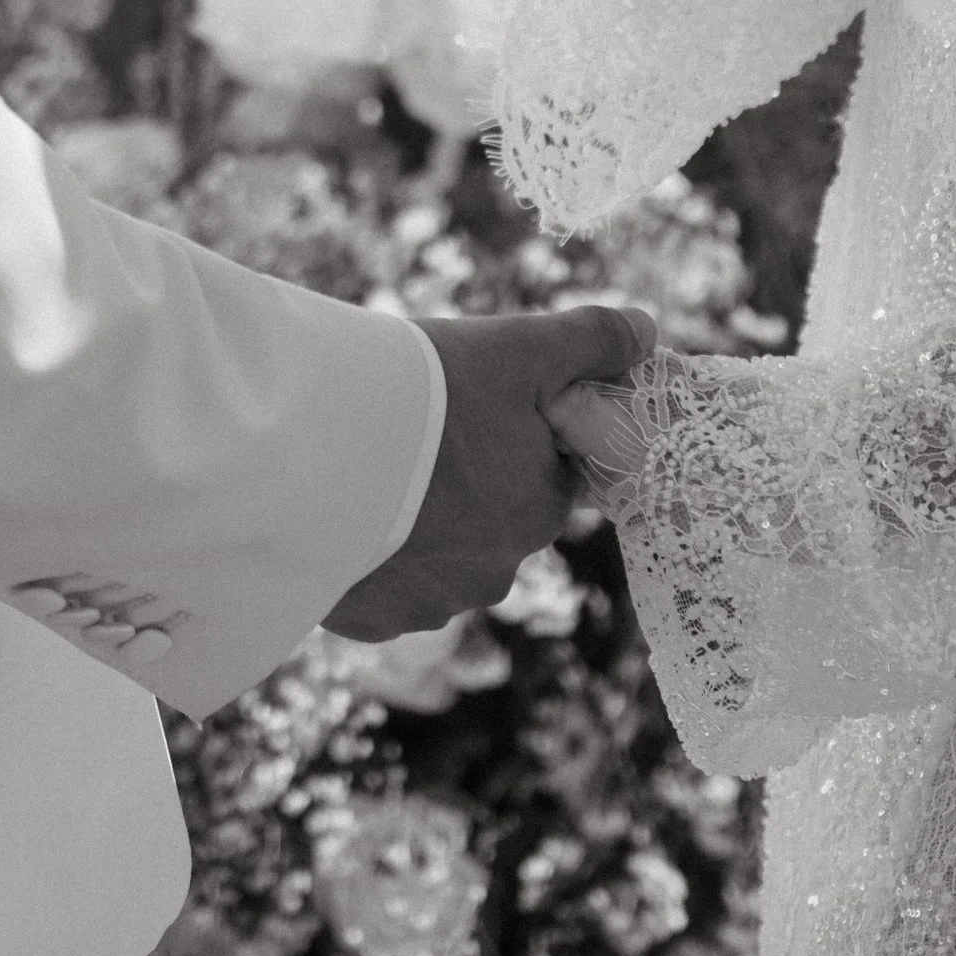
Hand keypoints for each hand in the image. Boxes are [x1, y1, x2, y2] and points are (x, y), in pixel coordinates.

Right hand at [324, 302, 655, 636]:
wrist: (306, 461)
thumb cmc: (424, 397)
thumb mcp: (517, 349)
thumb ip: (589, 341)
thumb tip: (650, 333)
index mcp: (539, 508)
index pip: (546, 474)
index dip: (512, 434)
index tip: (469, 404)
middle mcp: (495, 573)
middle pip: (492, 518)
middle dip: (463, 481)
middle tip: (413, 428)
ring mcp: (429, 606)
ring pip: (435, 556)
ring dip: (414, 522)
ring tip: (368, 467)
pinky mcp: (369, 622)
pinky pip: (381, 586)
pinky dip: (369, 553)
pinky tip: (341, 511)